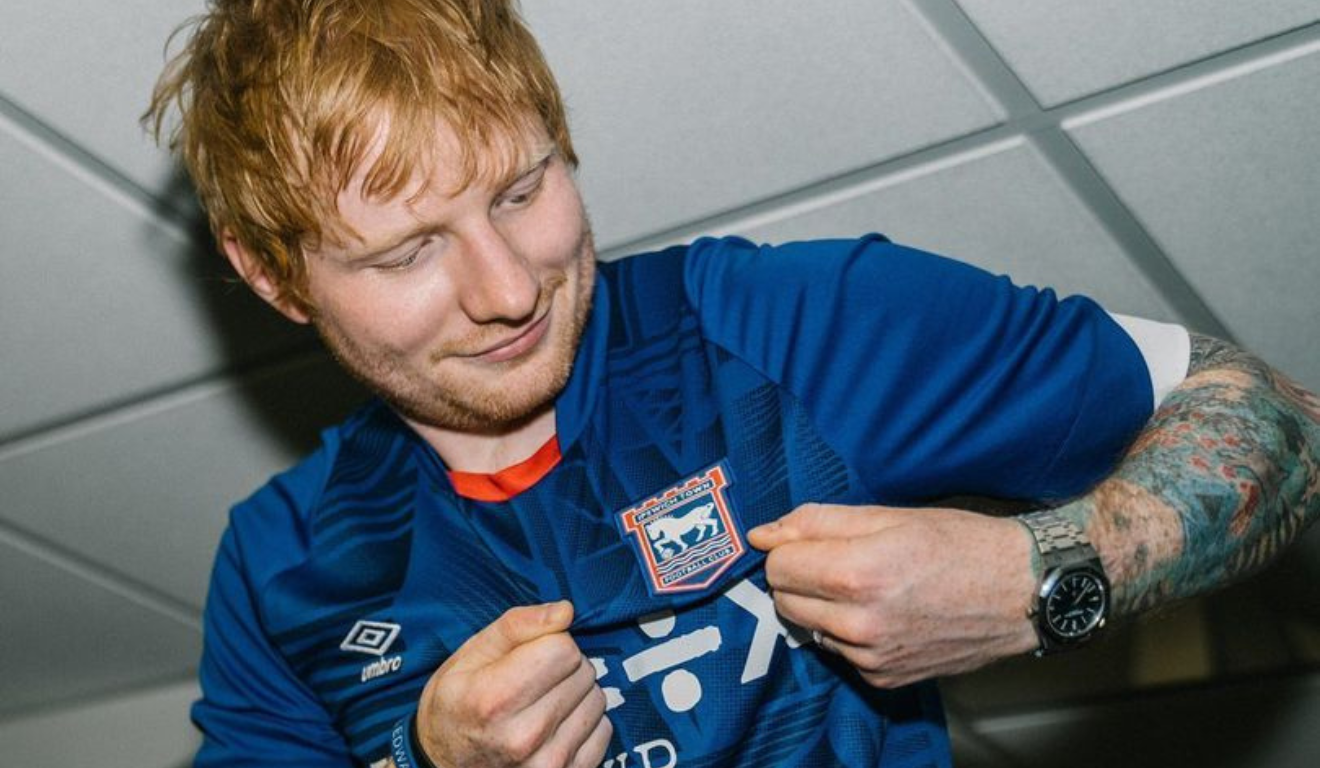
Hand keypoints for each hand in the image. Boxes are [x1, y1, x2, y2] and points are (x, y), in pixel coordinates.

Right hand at [415, 601, 612, 767]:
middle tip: (532, 681)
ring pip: (597, 699)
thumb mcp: (470, 655)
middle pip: (583, 671)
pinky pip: (603, 729)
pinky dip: (584, 723)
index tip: (529, 654)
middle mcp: (525, 737)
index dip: (549, 642)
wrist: (443, 765)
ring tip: (542, 703)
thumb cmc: (456, 706)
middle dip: (563, 666)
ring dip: (576, 694)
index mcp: (495, 699)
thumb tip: (565, 611)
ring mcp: (549, 763)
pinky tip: (555, 726)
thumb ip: (517, 626)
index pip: (563, 648)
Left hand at [748, 503, 1039, 687]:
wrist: (1022, 593)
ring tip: (867, 584)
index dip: (789, 547)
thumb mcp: (890, 515)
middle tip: (839, 559)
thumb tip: (765, 533)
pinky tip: (883, 611)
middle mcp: (861, 623)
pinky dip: (848, 631)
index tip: (811, 540)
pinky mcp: (885, 677)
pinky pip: (839, 651)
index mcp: (858, 574)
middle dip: (800, 576)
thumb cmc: (962, 545)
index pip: (778, 566)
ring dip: (823, 604)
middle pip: (785, 599)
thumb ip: (819, 522)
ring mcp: (873, 656)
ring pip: (809, 626)